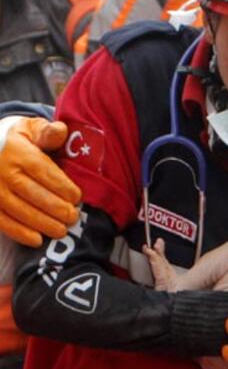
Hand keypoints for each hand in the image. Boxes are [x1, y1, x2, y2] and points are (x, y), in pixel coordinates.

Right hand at [0, 117, 80, 246]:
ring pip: (17, 209)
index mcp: (17, 151)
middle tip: (73, 217)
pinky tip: (37, 240)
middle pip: (31, 192)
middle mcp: (2, 170)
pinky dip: (19, 233)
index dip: (61, 186)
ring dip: (41, 223)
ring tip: (61, 231)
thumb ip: (48, 132)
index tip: (78, 197)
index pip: (41, 170)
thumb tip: (61, 131)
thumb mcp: (33, 129)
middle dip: (55, 207)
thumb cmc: (21, 140)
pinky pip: (2, 221)